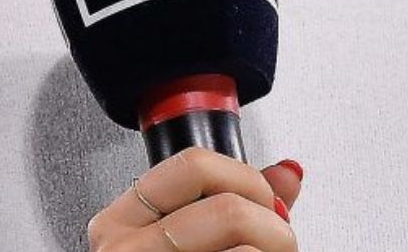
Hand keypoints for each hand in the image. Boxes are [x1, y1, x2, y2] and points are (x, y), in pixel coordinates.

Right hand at [87, 145, 304, 250]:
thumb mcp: (192, 242)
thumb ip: (242, 207)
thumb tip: (287, 172)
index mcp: (120, 223)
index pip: (191, 164)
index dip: (246, 178)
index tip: (265, 201)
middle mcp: (123, 250)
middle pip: (226, 208)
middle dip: (272, 224)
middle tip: (280, 242)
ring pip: (242, 247)